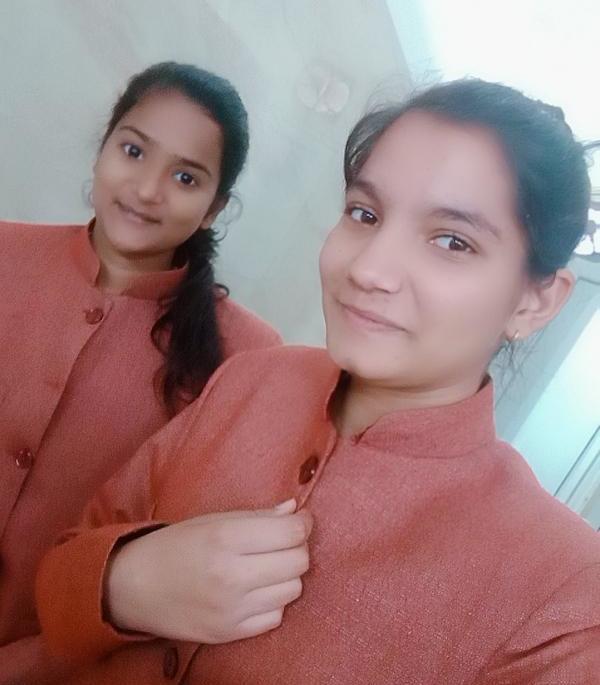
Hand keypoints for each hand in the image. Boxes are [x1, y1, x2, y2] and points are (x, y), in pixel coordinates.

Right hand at [105, 499, 311, 643]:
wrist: (134, 587)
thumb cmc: (175, 545)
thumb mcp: (213, 520)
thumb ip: (258, 516)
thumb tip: (296, 510)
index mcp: (226, 538)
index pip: (290, 532)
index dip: (303, 523)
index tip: (300, 519)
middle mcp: (231, 576)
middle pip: (298, 561)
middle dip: (297, 547)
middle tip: (284, 540)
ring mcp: (232, 609)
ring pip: (293, 589)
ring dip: (287, 574)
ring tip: (267, 565)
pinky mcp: (230, 634)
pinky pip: (276, 616)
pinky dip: (273, 601)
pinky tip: (255, 589)